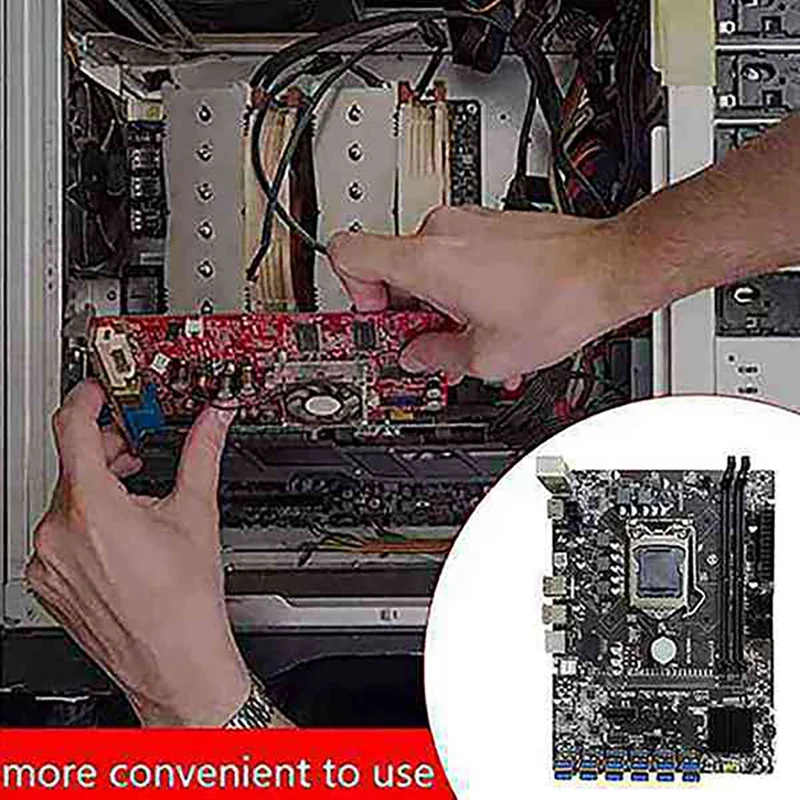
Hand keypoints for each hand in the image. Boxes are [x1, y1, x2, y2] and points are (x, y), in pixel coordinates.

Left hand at [25, 380, 249, 726]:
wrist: (174, 661)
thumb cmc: (185, 602)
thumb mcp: (196, 513)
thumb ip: (201, 453)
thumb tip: (214, 420)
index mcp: (94, 508)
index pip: (71, 428)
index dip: (86, 400)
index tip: (98, 392)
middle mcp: (58, 533)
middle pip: (71, 464)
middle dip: (103, 448)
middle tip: (133, 447)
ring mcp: (48, 561)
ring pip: (65, 500)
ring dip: (96, 487)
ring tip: (135, 497)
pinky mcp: (48, 581)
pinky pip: (58, 533)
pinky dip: (84, 521)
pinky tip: (119, 534)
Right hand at [328, 206, 631, 382]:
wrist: (608, 268)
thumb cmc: (560, 300)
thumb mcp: (488, 356)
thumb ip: (436, 357)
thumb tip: (417, 356)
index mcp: (428, 259)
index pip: (347, 253)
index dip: (351, 294)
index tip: (377, 322)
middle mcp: (442, 231)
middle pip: (389, 271)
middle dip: (406, 313)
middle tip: (428, 343)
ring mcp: (467, 224)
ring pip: (424, 267)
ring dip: (436, 306)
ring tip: (467, 336)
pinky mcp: (488, 227)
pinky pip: (453, 258)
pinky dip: (459, 290)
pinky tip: (486, 319)